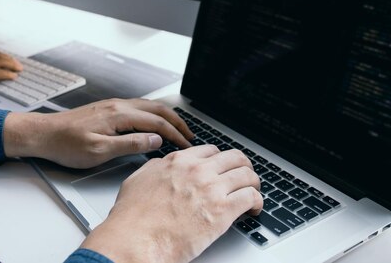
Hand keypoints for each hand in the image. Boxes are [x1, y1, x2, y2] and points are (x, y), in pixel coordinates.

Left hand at [3, 98, 193, 167]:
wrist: (43, 134)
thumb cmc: (66, 145)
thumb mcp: (99, 151)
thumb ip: (129, 144)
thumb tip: (155, 139)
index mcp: (118, 115)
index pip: (156, 122)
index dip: (175, 134)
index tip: (187, 145)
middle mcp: (118, 105)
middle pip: (157, 109)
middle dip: (177, 121)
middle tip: (190, 135)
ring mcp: (113, 105)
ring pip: (148, 106)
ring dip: (166, 116)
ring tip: (177, 129)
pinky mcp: (107, 109)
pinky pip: (138, 107)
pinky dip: (153, 114)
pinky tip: (154, 122)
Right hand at [81, 146, 262, 262]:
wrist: (135, 239)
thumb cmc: (132, 218)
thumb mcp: (138, 180)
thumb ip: (155, 169)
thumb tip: (162, 167)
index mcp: (178, 162)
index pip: (211, 150)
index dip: (220, 160)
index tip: (223, 168)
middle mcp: (197, 170)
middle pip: (234, 158)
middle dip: (242, 168)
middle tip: (244, 178)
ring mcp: (211, 188)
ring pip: (247, 175)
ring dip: (253, 184)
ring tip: (252, 193)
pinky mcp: (223, 210)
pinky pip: (251, 197)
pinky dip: (257, 202)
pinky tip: (253, 209)